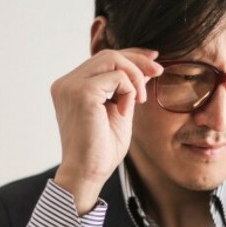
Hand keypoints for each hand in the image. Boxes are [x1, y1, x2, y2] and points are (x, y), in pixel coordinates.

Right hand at [49, 48, 162, 212]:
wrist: (88, 173)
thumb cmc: (101, 149)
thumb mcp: (119, 110)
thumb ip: (126, 88)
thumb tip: (145, 67)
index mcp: (71, 86)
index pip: (102, 59)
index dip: (130, 55)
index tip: (153, 60)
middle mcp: (66, 83)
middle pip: (108, 54)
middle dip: (137, 61)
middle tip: (159, 73)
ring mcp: (71, 86)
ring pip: (112, 59)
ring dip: (135, 77)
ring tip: (140, 100)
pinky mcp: (81, 93)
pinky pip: (117, 77)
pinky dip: (129, 91)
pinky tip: (126, 111)